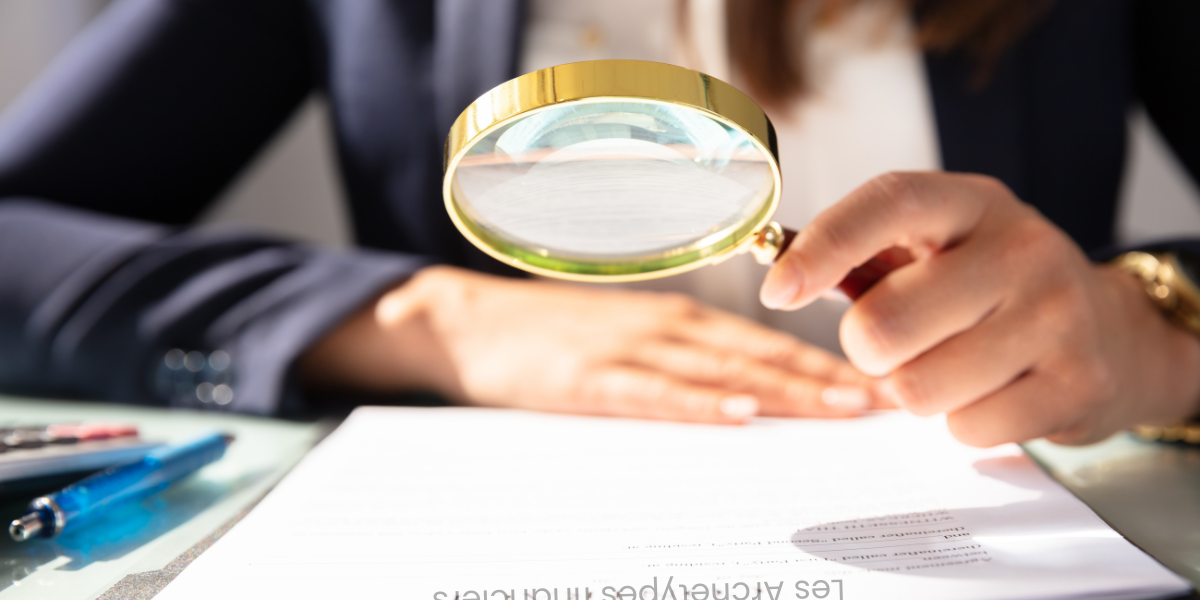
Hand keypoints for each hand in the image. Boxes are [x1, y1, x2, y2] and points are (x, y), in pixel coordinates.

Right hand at [301, 266, 883, 423]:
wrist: (471, 323)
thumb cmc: (554, 336)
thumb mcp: (625, 336)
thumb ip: (681, 359)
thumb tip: (748, 394)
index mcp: (678, 319)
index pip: (766, 342)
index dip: (824, 363)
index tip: (875, 386)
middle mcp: (666, 326)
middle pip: (759, 354)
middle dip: (824, 379)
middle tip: (882, 403)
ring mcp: (628, 349)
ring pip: (721, 370)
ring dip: (784, 389)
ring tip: (840, 410)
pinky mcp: (590, 377)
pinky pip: (654, 392)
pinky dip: (699, 402)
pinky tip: (738, 413)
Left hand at [760, 172, 1199, 445]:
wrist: (1111, 331)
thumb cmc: (989, 288)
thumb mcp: (938, 247)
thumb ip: (863, 255)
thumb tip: (778, 273)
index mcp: (972, 203)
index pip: (889, 203)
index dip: (824, 247)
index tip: (777, 290)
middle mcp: (1021, 248)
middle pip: (885, 323)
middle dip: (867, 349)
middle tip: (895, 343)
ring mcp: (1057, 316)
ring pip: (918, 388)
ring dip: (915, 389)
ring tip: (952, 364)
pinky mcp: (1077, 383)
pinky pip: (966, 428)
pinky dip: (962, 421)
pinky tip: (993, 390)